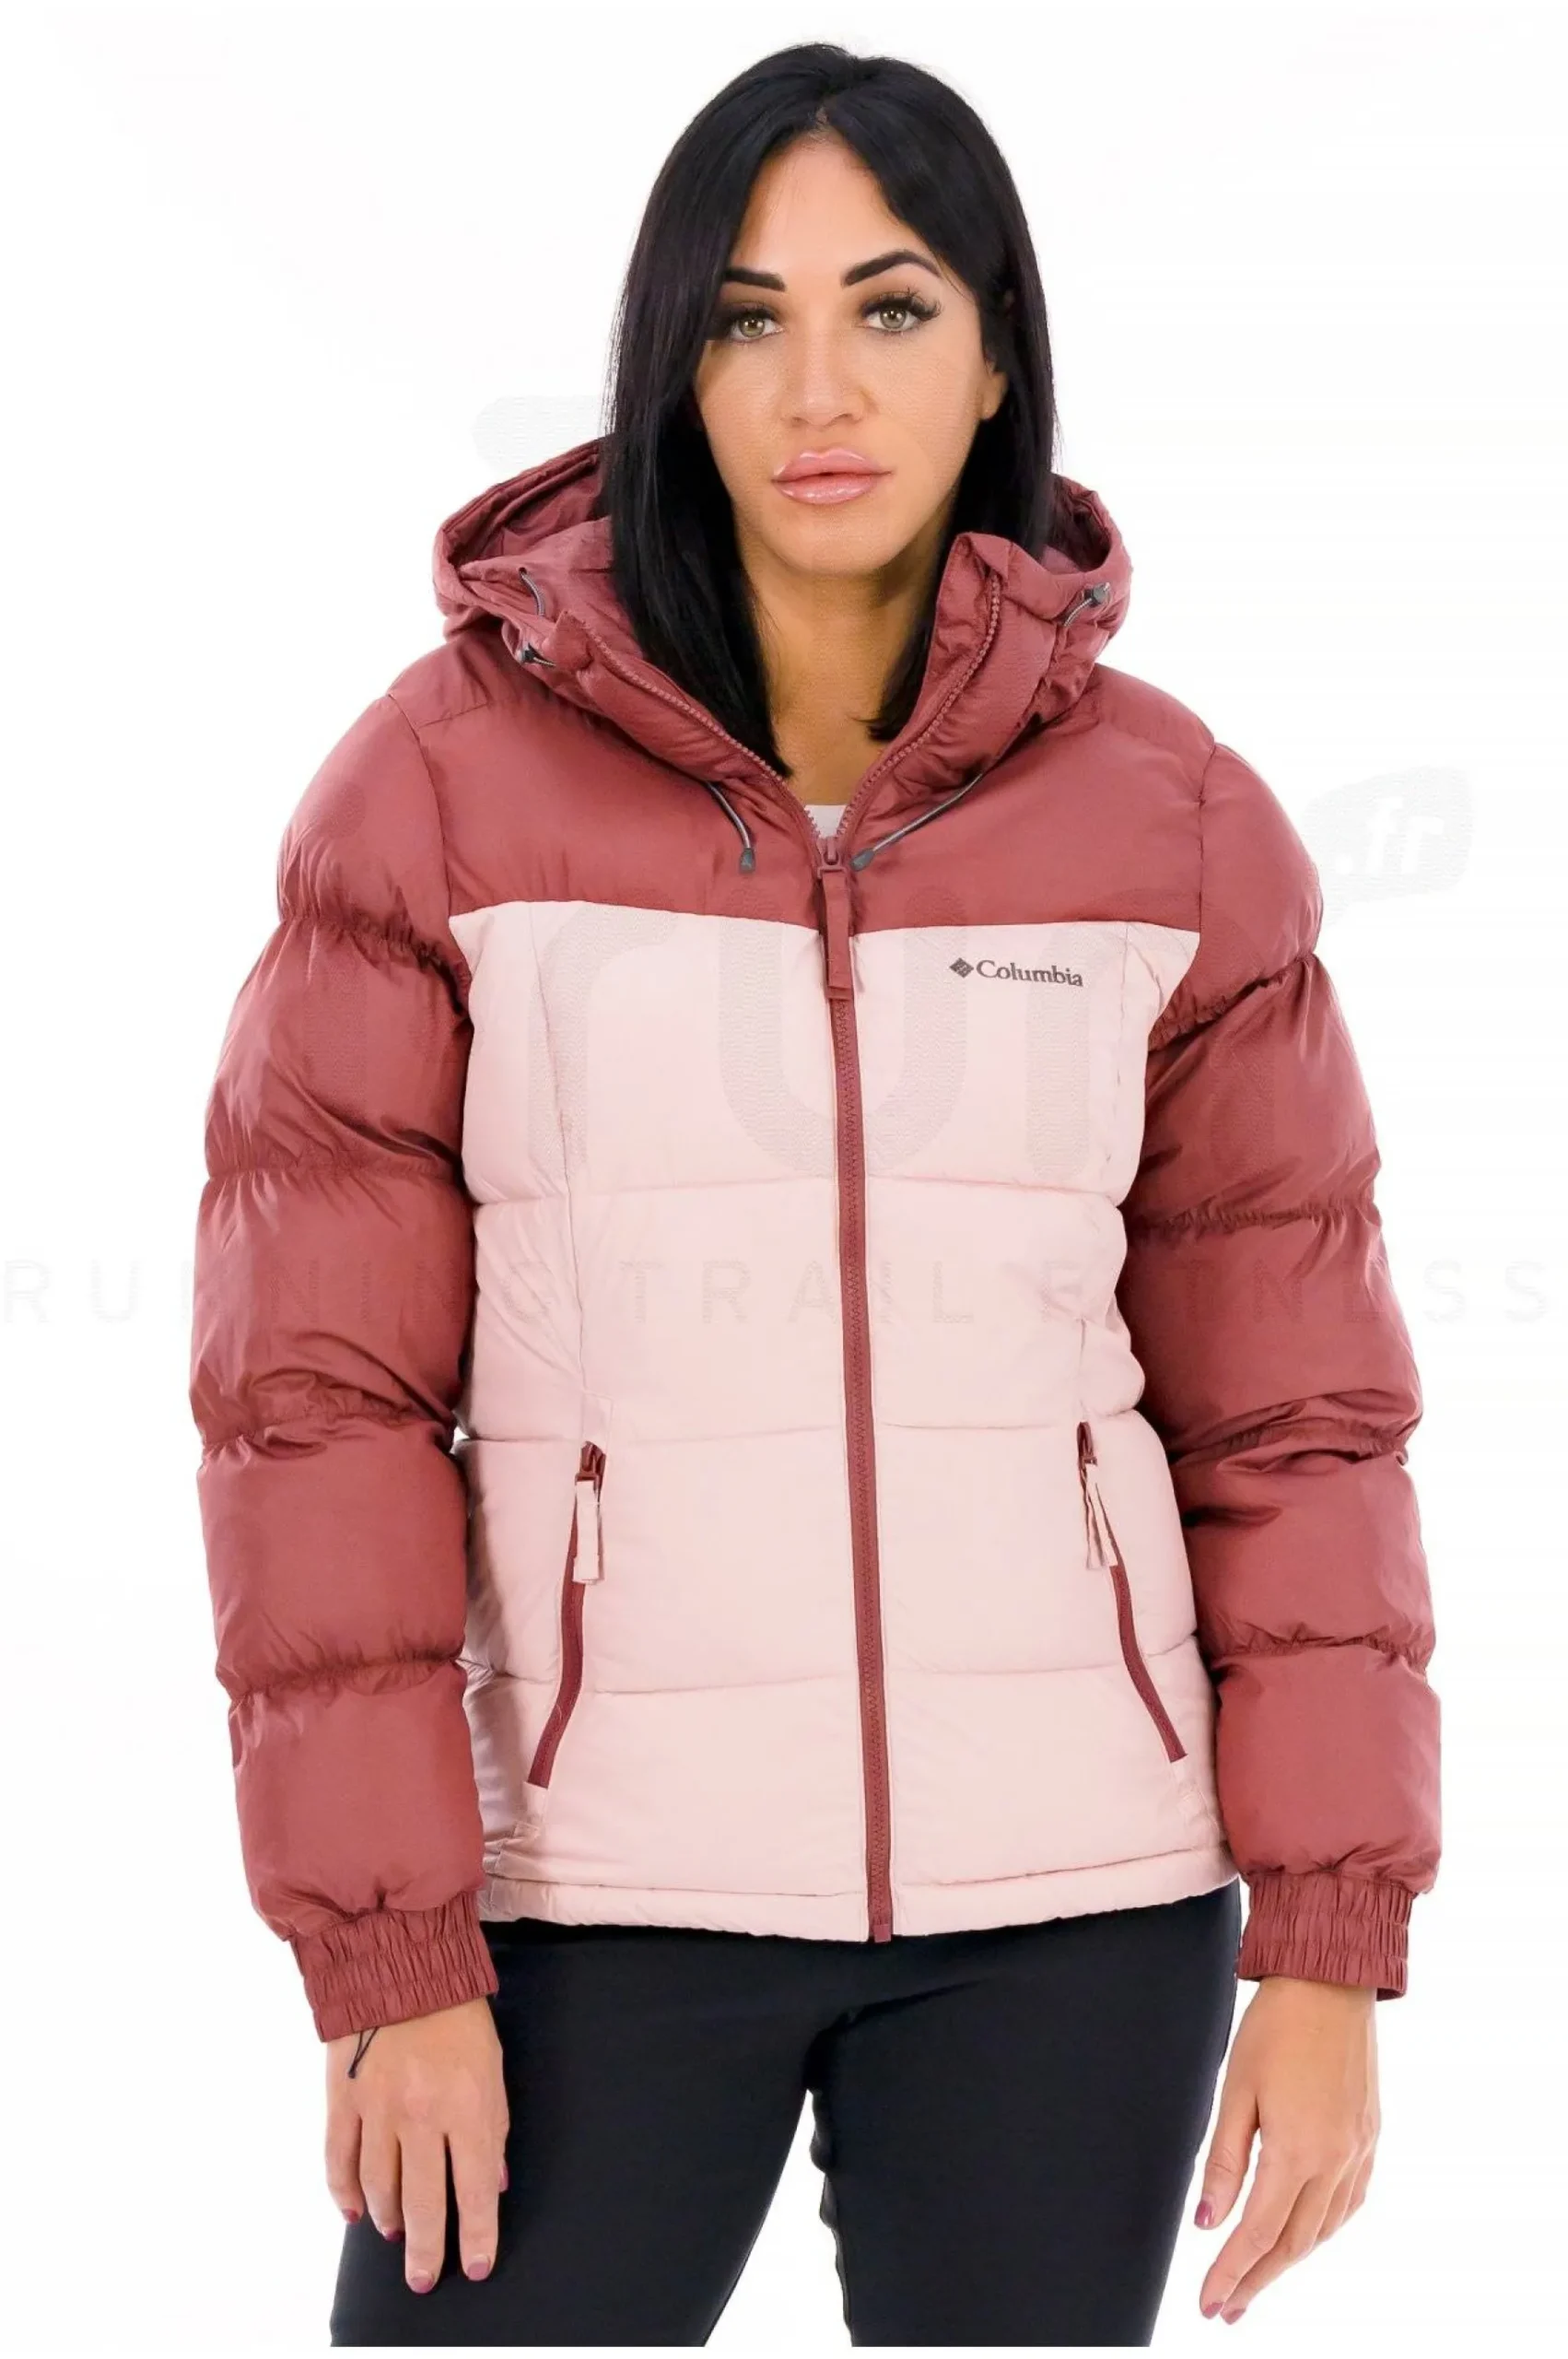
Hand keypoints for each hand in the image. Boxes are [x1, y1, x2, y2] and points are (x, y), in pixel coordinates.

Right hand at [325, 1995, 508, 2295]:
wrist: (398, 1962)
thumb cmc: (456, 2014)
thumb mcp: (492, 2068)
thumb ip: (493, 2128)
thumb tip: (493, 2185)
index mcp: (467, 2106)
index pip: (475, 2189)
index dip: (477, 2235)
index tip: (478, 2266)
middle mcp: (421, 2115)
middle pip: (423, 2202)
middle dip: (428, 2249)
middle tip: (425, 2280)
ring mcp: (377, 2109)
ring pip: (380, 2188)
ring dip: (390, 2220)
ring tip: (399, 2236)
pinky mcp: (342, 2099)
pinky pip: (338, 2161)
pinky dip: (345, 2193)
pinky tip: (355, 2213)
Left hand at [1194, 1975, 1379, 2323]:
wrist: (1331, 1982)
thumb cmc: (1277, 2027)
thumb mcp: (1237, 2090)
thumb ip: (1224, 2161)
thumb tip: (1207, 2221)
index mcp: (1298, 2150)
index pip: (1259, 2231)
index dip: (1231, 2272)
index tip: (1210, 2302)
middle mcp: (1336, 2160)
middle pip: (1293, 2243)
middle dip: (1257, 2279)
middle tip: (1227, 2308)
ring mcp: (1360, 2150)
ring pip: (1324, 2229)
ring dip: (1289, 2260)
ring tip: (1257, 2279)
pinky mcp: (1370, 2136)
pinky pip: (1349, 2203)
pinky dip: (1323, 2229)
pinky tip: (1305, 2236)